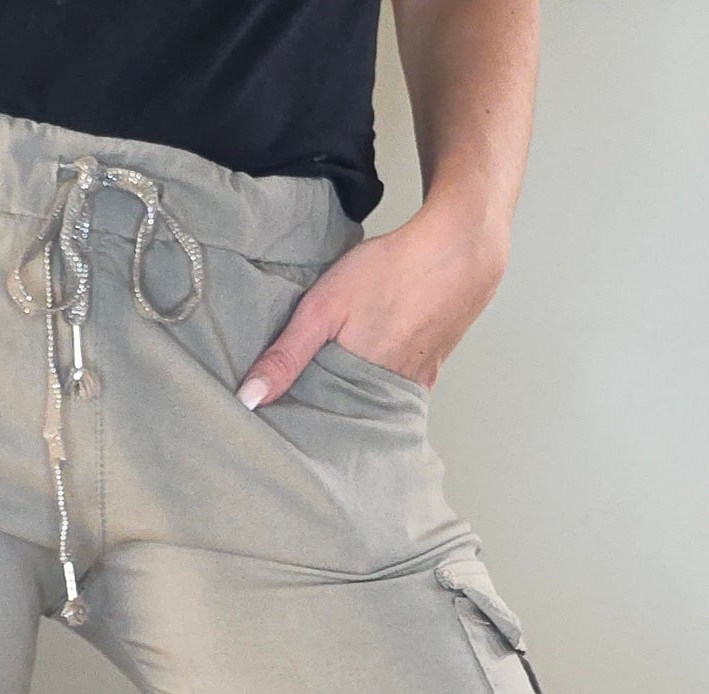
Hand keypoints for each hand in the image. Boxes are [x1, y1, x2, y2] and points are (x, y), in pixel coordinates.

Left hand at [237, 201, 510, 408]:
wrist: (459, 250)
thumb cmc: (390, 272)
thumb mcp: (324, 307)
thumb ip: (287, 355)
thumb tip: (249, 400)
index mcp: (357, 388)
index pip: (318, 423)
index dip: (297, 425)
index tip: (277, 427)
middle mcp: (387, 397)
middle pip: (346, 420)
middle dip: (324, 421)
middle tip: (298, 419)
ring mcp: (413, 387)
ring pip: (372, 410)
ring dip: (352, 408)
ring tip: (328, 402)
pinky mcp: (430, 374)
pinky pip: (397, 396)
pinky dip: (379, 395)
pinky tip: (367, 383)